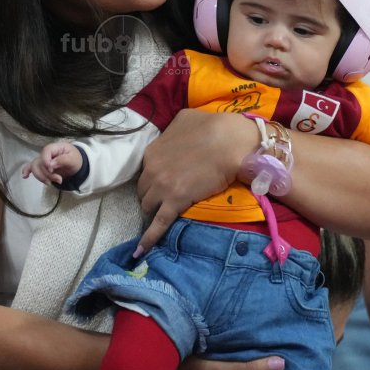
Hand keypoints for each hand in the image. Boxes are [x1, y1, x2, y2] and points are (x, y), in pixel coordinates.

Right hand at [22, 142, 82, 185]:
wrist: (75, 164)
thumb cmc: (75, 159)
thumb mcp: (73, 159)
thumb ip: (63, 160)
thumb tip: (51, 165)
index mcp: (55, 148)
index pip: (45, 151)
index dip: (46, 161)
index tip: (52, 170)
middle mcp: (46, 153)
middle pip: (39, 162)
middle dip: (47, 174)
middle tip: (59, 180)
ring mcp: (42, 160)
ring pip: (35, 168)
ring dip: (42, 177)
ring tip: (52, 183)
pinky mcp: (41, 167)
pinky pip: (31, 167)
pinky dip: (27, 171)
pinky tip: (25, 176)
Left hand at [136, 109, 256, 254]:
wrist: (229, 142)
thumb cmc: (212, 127)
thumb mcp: (185, 119)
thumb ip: (173, 130)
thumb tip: (176, 135)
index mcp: (152, 152)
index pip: (146, 172)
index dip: (154, 178)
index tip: (162, 182)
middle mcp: (151, 170)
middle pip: (144, 190)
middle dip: (151, 195)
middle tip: (164, 199)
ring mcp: (161, 187)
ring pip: (148, 206)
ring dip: (153, 211)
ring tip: (160, 217)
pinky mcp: (174, 202)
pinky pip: (158, 224)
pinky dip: (148, 238)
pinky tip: (140, 251)